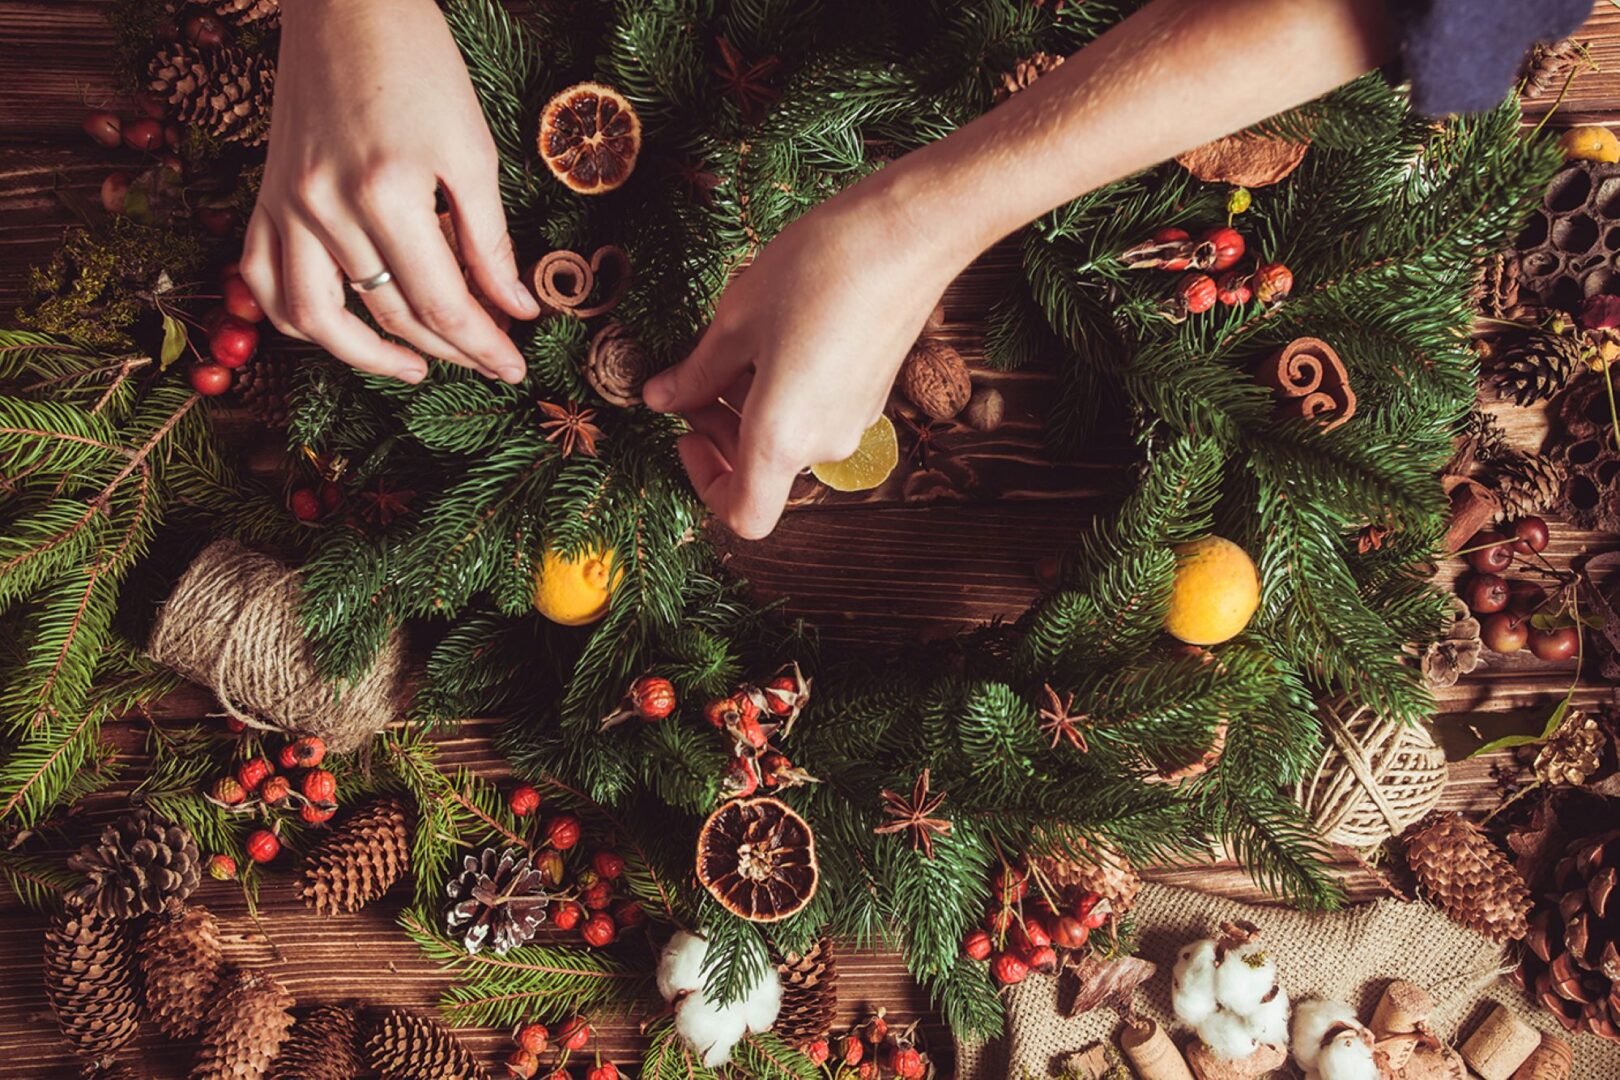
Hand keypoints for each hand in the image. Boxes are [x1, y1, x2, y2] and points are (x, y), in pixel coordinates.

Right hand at [242, 0, 538, 383]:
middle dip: (447, 350)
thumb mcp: (472, 148)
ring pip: (317, 317)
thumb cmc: (419, 63)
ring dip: (366, 356)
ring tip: (414, 368)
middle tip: (487, 361)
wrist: (346, 2)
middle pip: (391, 315)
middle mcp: (327, 208)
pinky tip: (340, 331)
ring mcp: (287, 205)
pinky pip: (263, 280)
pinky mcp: (266, 196)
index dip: (483, 345)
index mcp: (389, 194)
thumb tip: (515, 307)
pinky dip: (296, 320)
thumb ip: (490, 238)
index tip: (514, 367)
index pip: (443, 303)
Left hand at [644, 176, 960, 538]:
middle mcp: (824, 444)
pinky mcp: (874, 395)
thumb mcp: (736, 320)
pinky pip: (816, 413)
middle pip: (762, 470)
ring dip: (750, 407)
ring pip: (788, 439)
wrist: (908, 234)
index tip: (687, 433)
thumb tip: (662, 398)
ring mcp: (855, 421)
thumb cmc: (818, 271)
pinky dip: (784, 392)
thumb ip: (697, 373)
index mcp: (783, 438)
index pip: (743, 514)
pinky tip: (774, 334)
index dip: (706, 484)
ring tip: (731, 344)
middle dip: (719, 430)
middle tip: (691, 376)